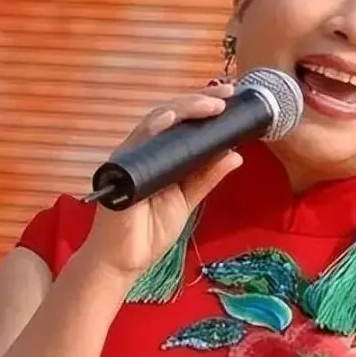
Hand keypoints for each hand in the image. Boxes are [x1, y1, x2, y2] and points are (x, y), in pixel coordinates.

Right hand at [81, 82, 243, 279]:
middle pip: (171, 114)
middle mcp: (144, 150)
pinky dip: (154, 128)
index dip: (204, 107)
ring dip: (184, 109)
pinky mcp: (119, 168)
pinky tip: (171, 119)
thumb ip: (207, 177)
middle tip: (226, 95)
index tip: (231, 98)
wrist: (125, 261)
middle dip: (200, 100)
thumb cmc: (150, 231)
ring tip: (211, 104)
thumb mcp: (188, 200)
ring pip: (156, 120)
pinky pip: (137, 142)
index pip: (182, 122)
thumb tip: (236, 154)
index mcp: (161, 155)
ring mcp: (131, 156)